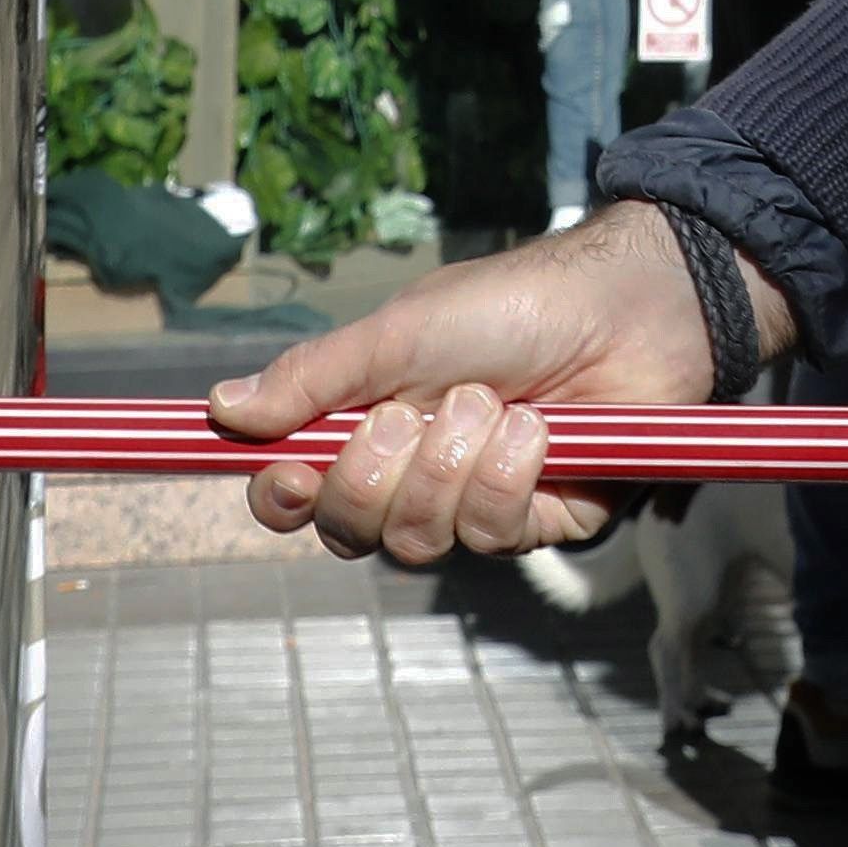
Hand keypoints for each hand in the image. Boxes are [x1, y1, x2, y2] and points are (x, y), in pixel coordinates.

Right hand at [211, 201, 793, 561]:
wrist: (624, 307)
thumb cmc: (511, 305)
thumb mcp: (399, 332)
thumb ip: (314, 379)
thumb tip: (222, 410)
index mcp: (369, 424)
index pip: (299, 493)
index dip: (285, 497)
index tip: (291, 473)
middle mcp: (415, 472)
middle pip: (350, 530)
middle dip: (377, 476)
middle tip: (410, 415)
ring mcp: (475, 501)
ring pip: (419, 541)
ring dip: (451, 467)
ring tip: (491, 404)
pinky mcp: (538, 522)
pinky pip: (494, 536)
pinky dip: (508, 477)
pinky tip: (537, 430)